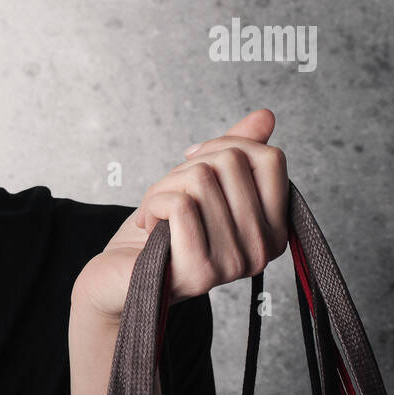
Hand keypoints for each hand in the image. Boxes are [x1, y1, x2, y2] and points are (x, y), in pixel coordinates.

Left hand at [72, 108, 290, 320]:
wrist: (120, 278)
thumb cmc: (161, 231)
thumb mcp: (200, 185)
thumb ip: (236, 153)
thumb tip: (265, 116)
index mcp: (274, 228)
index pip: (270, 158)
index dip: (225, 146)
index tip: (194, 162)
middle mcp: (262, 249)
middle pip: (230, 162)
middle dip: (185, 168)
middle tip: (166, 196)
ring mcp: (234, 262)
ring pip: (201, 178)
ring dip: (163, 187)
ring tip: (155, 214)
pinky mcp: (201, 270)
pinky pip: (179, 203)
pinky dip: (152, 203)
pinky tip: (148, 225)